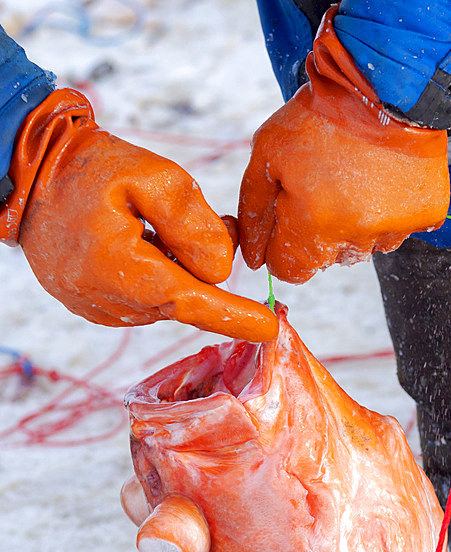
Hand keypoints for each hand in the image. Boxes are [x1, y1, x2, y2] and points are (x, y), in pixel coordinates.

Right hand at [2, 90, 276, 341]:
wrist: (26, 176)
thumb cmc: (87, 169)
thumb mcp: (147, 175)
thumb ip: (192, 220)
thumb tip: (222, 268)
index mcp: (125, 272)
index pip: (194, 304)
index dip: (234, 317)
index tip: (269, 329)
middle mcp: (113, 303)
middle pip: (187, 297)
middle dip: (203, 265)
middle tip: (211, 222)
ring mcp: (102, 311)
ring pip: (167, 299)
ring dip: (178, 268)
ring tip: (156, 226)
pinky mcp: (96, 309)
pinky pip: (145, 300)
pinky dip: (156, 275)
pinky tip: (141, 243)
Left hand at [238, 7, 448, 283]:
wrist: (385, 84)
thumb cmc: (320, 116)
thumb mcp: (268, 151)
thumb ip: (254, 209)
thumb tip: (254, 258)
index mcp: (313, 227)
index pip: (290, 271)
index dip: (281, 248)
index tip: (287, 220)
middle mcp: (355, 238)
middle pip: (327, 260)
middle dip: (318, 232)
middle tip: (324, 185)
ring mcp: (394, 229)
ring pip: (364, 246)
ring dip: (355, 224)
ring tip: (355, 178)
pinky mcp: (424, 215)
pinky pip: (399, 229)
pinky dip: (389, 211)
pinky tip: (382, 178)